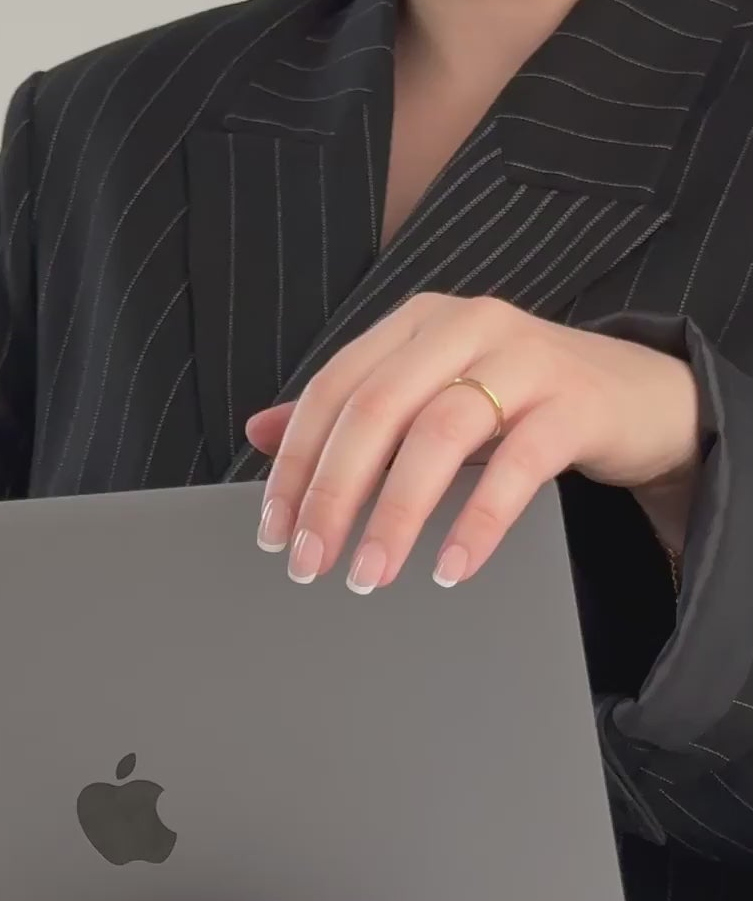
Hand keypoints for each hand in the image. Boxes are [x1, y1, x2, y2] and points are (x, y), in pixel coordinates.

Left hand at [244, 293, 700, 591]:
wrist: (641, 396)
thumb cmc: (523, 402)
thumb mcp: (431, 398)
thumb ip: (354, 410)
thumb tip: (259, 431)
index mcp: (417, 324)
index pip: (334, 390)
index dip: (296, 463)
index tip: (274, 531)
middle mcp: (465, 326)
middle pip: (376, 409)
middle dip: (333, 495)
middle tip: (310, 565)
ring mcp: (524, 358)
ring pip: (439, 433)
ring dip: (395, 514)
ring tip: (371, 576)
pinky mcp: (575, 402)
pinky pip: (518, 464)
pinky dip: (478, 520)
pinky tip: (452, 567)